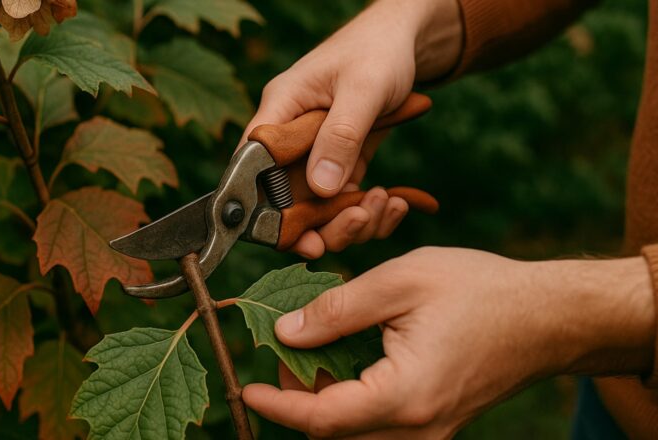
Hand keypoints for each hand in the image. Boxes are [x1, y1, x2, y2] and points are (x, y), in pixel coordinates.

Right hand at [241, 0, 461, 257]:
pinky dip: (368, 211)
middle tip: (353, 226)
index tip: (294, 238)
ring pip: (317, 209)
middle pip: (283, 200)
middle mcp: (291, 137)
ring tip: (385, 203)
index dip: (261, 209)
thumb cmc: (378, 51)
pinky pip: (344, 202)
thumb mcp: (363, 89)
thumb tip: (320, 188)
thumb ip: (340, 136)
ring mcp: (315, 153)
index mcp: (280, 110)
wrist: (405, 42)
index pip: (252, 166)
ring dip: (350, 220)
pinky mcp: (341, 163)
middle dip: (317, 225)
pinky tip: (395, 202)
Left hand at [243, 247, 655, 438]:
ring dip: (324, 401)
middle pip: (332, 434)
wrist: (548, 317)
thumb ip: (337, 310)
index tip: (245, 387)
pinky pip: (379, 427)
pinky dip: (352, 401)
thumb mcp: (401, 282)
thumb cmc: (482, 291)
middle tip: (284, 351)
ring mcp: (430, 432)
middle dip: (297, 399)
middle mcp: (417, 428)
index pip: (320, 418)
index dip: (276, 404)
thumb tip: (286, 333)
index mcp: (405, 394)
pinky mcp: (436, 425)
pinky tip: (351, 361)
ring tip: (316, 352)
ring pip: (354, 435)